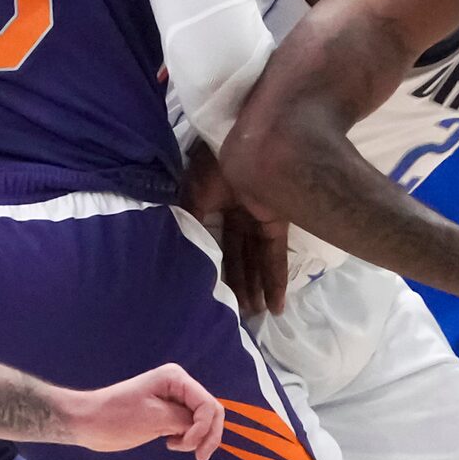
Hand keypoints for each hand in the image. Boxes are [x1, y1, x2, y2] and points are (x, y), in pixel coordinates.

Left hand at [58, 364, 225, 459]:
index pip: (207, 405)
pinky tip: (172, 444)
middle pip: (211, 411)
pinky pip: (190, 426)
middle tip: (199, 457)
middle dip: (207, 435)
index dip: (204, 428)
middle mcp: (178, 385)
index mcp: (175, 378)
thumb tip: (203, 426)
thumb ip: (184, 420)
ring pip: (203, 421)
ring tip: (176, 447)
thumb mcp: (154, 418)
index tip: (186, 446)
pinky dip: (187, 439)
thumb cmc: (114, 417)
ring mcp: (173, 399)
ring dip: (197, 438)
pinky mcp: (167, 413)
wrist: (87, 422)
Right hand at [185, 143, 292, 316]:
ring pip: (256, 260)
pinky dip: (275, 279)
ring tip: (257, 316)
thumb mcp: (193, 193)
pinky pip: (275, 254)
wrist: (247, 141)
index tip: (212, 298)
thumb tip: (181, 255)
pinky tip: (276, 303)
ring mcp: (257, 215)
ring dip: (257, 288)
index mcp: (212, 202)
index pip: (214, 243)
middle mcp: (235, 212)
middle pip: (237, 257)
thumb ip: (190, 221)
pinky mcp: (276, 219)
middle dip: (239, 287)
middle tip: (240, 318)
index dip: (214, 270)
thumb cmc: (214, 162)